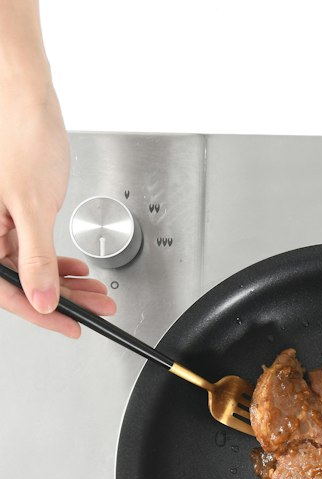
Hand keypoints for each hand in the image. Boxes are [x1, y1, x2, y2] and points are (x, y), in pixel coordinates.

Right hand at [0, 83, 115, 337]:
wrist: (23, 94)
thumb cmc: (20, 133)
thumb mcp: (31, 205)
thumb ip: (36, 258)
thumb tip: (43, 299)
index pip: (6, 290)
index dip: (41, 313)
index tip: (73, 326)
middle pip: (20, 282)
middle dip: (64, 298)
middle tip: (99, 309)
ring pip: (29, 268)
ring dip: (65, 283)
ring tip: (98, 292)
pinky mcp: (9, 212)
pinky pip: (31, 248)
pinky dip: (57, 262)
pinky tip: (79, 272)